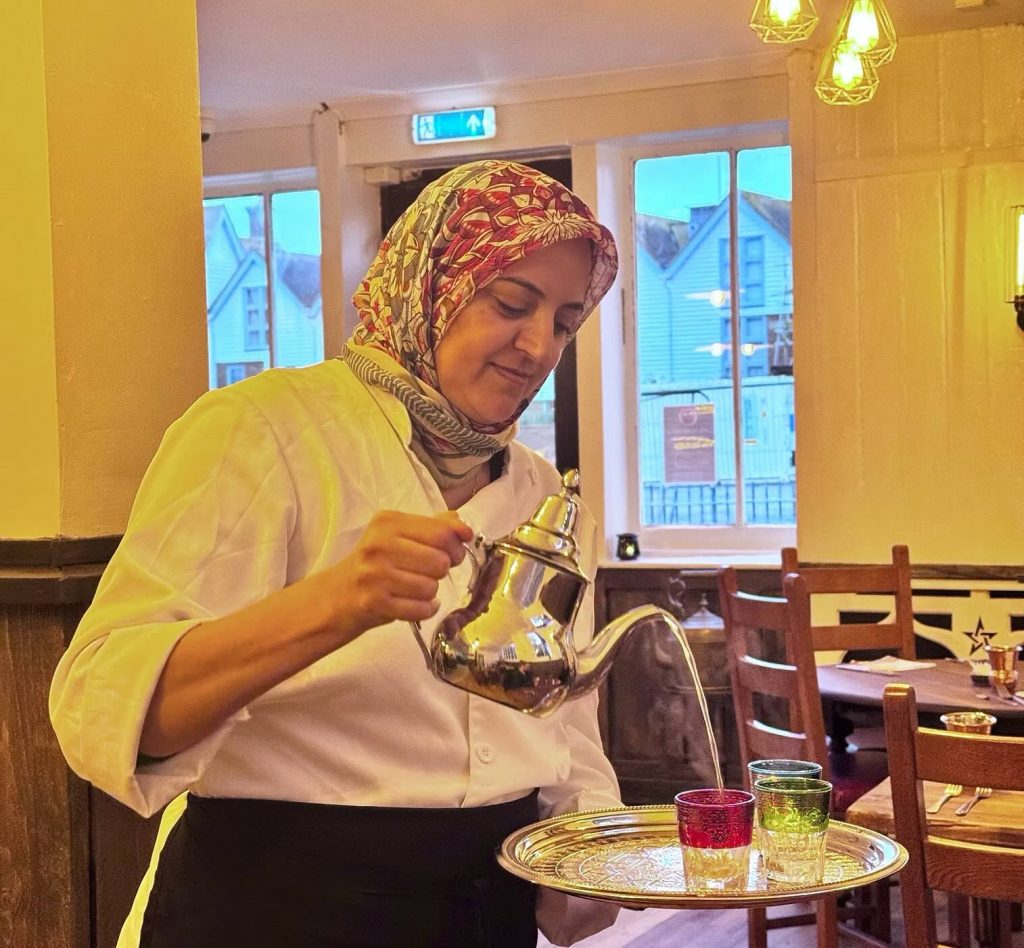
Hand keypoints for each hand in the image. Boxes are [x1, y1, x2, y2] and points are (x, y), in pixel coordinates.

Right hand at [327, 510, 474, 630]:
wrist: (337, 595)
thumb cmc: (376, 563)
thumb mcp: (399, 535)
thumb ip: (434, 526)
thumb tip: (463, 527)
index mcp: (388, 522)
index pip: (441, 532)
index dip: (456, 546)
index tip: (454, 553)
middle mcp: (379, 544)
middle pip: (440, 561)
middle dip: (442, 570)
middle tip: (430, 572)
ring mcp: (375, 574)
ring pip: (431, 587)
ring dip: (430, 591)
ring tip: (415, 588)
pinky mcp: (375, 602)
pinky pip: (420, 608)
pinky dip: (425, 609)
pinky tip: (415, 604)